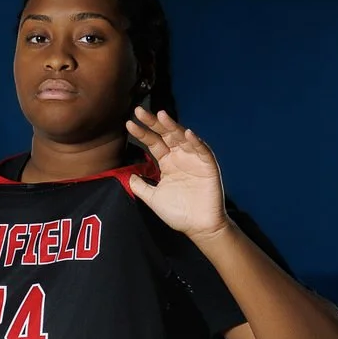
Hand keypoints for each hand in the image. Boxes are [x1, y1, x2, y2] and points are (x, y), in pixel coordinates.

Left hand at [125, 107, 227, 238]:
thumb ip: (141, 187)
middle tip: (139, 111)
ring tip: (161, 115)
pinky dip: (195, 142)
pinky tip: (187, 133)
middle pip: (165, 135)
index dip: (142, 133)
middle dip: (153, 123)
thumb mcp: (153, 198)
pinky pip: (202, 151)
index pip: (153, 143)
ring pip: (182, 138)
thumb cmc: (178, 213)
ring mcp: (194, 159)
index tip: (129, 124)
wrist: (198, 227)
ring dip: (172, 126)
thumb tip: (129, 176)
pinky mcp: (208, 166)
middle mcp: (180, 157)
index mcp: (167, 162)